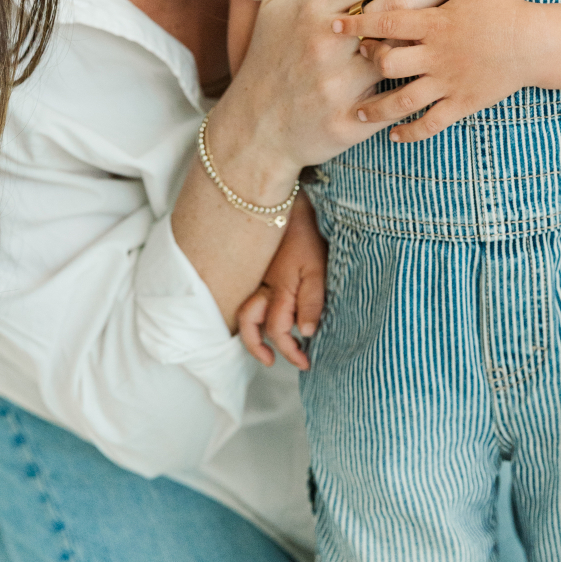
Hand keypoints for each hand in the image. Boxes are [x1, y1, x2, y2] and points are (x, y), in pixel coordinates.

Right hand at [207, 0, 502, 189]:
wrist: (255, 127)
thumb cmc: (270, 54)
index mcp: (316, 7)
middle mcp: (331, 42)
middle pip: (406, 3)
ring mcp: (342, 84)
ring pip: (410, 49)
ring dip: (454, 25)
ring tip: (491, 7)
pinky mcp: (351, 121)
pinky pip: (401, 98)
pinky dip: (432, 81)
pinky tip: (469, 66)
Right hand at [237, 195, 326, 369]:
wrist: (286, 198)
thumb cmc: (306, 232)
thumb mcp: (318, 268)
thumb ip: (312, 301)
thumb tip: (306, 332)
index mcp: (278, 289)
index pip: (277, 330)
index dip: (290, 351)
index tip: (305, 362)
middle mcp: (260, 285)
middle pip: (247, 323)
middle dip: (256, 346)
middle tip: (271, 360)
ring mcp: (253, 274)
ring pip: (242, 310)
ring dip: (251, 330)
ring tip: (264, 343)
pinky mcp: (253, 265)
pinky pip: (246, 294)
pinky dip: (251, 310)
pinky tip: (262, 311)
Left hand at [340, 0, 527, 141]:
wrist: (538, 45)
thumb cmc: (505, 9)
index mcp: (436, 22)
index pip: (386, 21)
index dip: (356, 22)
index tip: (332, 23)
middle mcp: (437, 55)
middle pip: (388, 63)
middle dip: (366, 64)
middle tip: (350, 63)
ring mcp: (449, 82)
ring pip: (404, 100)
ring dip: (377, 108)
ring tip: (357, 111)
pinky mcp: (462, 104)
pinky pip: (431, 123)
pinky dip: (410, 131)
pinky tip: (394, 135)